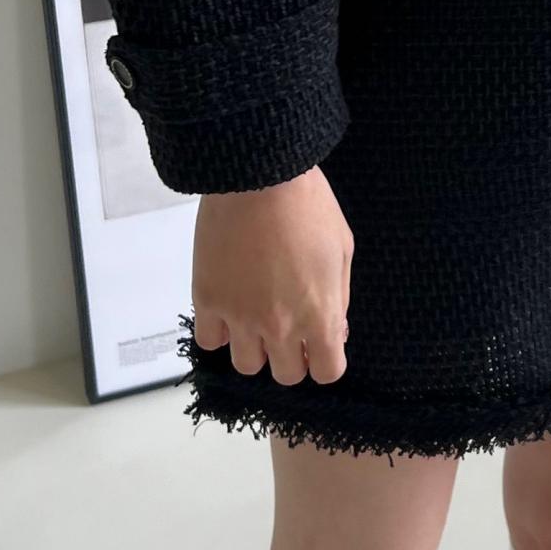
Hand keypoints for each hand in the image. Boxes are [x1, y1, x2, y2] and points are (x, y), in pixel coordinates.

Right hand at [192, 166, 353, 385]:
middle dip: (291, 356)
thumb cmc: (306, 204)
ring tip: (255, 319)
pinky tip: (229, 309)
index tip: (319, 346)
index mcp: (319, 314)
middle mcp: (280, 325)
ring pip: (245, 365)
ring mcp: (241, 316)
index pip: (326, 372)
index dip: (324, 360)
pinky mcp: (208, 299)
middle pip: (286, 375)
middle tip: (287, 330)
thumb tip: (335, 332)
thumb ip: (339, 299)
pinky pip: (209, 340)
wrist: (260, 174)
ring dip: (253, 348)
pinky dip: (219, 331)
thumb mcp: (342, 249)